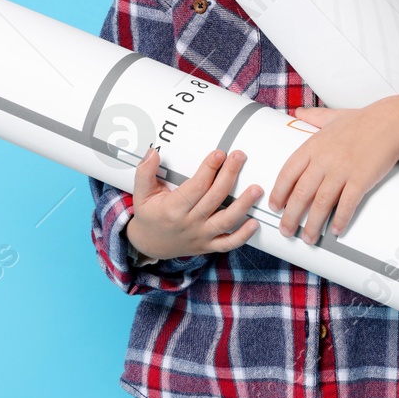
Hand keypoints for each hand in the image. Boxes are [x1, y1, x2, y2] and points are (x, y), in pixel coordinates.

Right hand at [125, 146, 263, 260]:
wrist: (150, 245)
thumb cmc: (149, 216)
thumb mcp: (142, 194)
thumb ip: (145, 172)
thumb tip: (153, 152)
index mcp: (173, 209)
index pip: (195, 187)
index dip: (208, 169)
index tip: (219, 153)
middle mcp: (189, 223)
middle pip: (214, 198)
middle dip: (229, 175)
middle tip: (240, 157)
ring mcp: (201, 236)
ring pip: (225, 221)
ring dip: (243, 205)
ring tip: (256, 189)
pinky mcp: (208, 246)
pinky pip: (228, 243)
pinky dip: (243, 236)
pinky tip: (254, 223)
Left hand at [269, 104, 398, 242]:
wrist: (391, 123)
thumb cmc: (363, 120)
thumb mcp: (332, 116)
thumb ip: (313, 117)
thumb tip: (298, 113)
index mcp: (313, 146)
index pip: (288, 173)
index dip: (279, 193)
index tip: (275, 206)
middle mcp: (324, 160)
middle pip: (301, 193)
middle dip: (291, 216)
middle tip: (286, 230)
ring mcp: (342, 171)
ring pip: (321, 203)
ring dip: (312, 224)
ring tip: (308, 238)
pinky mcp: (361, 180)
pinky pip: (346, 205)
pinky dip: (340, 219)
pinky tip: (336, 230)